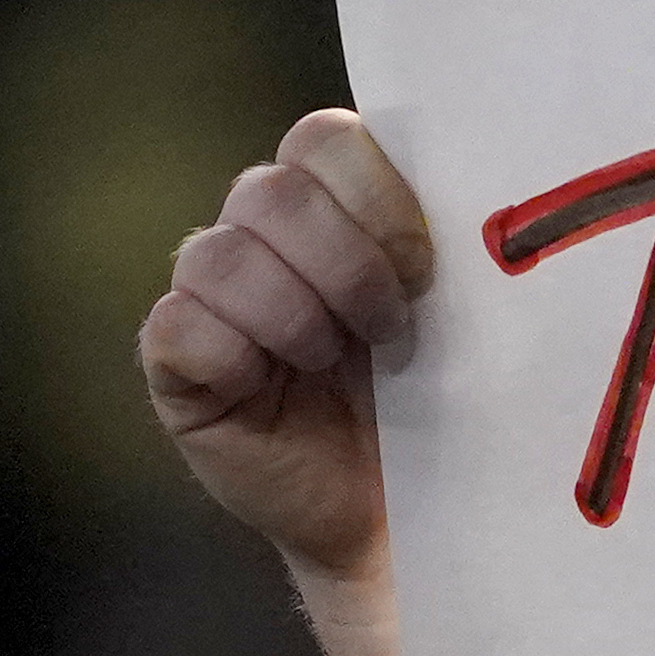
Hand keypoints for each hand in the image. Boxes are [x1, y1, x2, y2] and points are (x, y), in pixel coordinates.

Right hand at [142, 109, 435, 580]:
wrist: (398, 516)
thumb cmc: (438, 408)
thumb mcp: (461, 318)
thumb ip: (452, 247)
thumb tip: (479, 198)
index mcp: (334, 206)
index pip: (326, 139)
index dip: (377, 196)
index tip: (425, 267)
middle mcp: (263, 236)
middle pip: (272, 191)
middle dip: (346, 264)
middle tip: (390, 327)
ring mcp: (211, 293)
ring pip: (221, 252)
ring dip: (296, 313)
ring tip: (336, 363)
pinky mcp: (175, 359)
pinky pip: (179, 323)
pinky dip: (236, 356)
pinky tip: (272, 387)